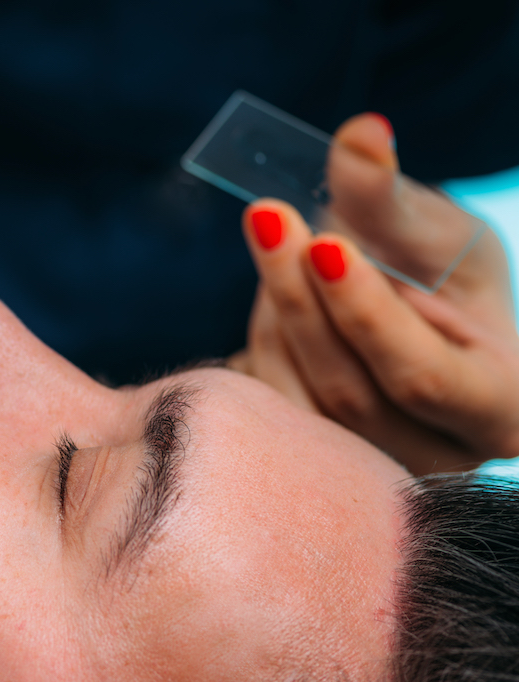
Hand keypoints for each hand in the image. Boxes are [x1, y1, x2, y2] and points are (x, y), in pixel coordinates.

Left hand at [229, 113, 518, 474]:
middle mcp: (436, 460)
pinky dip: (259, 344)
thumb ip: (393, 198)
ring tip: (280, 243)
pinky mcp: (316, 470)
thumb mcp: (438, 237)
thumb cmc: (445, 286)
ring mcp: (370, 476)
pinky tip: (274, 294)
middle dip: (301, 298)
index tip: (321, 241)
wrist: (423, 335)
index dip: (365, 312)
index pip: (420, 376)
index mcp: (498, 408)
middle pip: (351, 393)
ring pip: (299, 405)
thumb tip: (361, 133)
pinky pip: (266, 413)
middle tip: (267, 215)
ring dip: (275, 316)